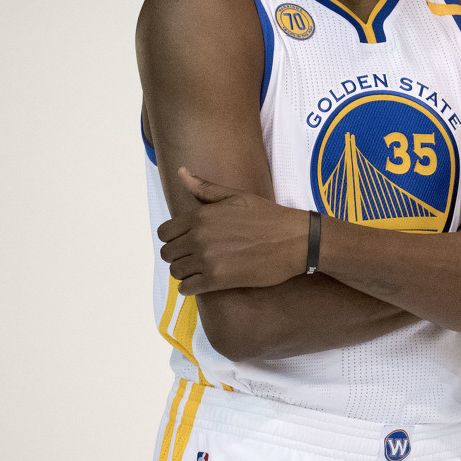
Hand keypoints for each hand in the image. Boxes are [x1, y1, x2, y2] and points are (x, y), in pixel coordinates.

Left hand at [158, 167, 307, 294]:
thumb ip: (204, 188)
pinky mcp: (218, 280)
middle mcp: (199, 237)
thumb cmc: (268, 216)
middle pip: (167, 253)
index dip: (173, 238)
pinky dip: (191, 287)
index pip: (164, 232)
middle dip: (178, 255)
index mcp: (201, 215)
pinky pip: (186, 289)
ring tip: (201, 269)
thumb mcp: (236, 196)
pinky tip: (204, 281)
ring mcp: (207, 259)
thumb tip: (180, 171)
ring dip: (185, 271)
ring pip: (176, 271)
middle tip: (196, 256)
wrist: (296, 240)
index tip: (187, 241)